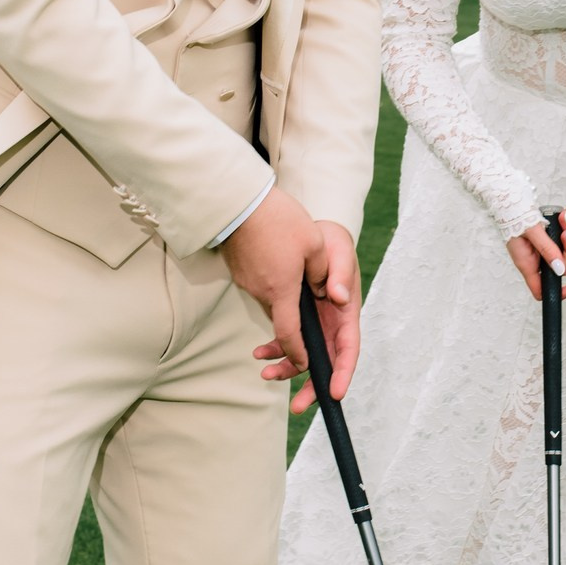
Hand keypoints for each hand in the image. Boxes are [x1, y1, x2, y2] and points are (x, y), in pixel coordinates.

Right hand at [221, 185, 323, 387]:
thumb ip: (324, 273)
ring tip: (296, 293)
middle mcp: (261, 292)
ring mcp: (248, 281)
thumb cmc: (278, 220)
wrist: (238, 200)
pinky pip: (262, 287)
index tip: (304, 364)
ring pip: (272, 302)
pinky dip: (274, 288)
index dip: (297, 354)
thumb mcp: (314, 244)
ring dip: (284, 304)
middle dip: (293, 333)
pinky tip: (282, 272)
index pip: (289, 335)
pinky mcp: (240, 270)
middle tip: (305, 341)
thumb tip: (327, 294)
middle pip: (281, 320)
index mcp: (282, 291)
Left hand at [250, 219, 360, 412]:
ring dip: (287, 369)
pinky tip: (259, 352)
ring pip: (305, 357)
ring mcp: (316, 325)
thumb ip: (340, 274)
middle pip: (327, 363)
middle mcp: (333, 324)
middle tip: (298, 407)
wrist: (313, 234)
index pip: (349, 348)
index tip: (335, 392)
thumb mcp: (339, 253)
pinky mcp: (299, 321)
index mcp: (346, 313)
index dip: (344, 372)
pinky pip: (288, 342)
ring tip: (265, 374)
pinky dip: (275, 350)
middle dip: (313, 387)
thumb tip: (341, 297)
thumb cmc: (331, 243)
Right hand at [507, 206, 565, 301]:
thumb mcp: (531, 232)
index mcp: (527, 264)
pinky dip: (564, 226)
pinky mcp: (544, 239)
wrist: (508, 199)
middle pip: (560, 266)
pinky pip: (560, 238)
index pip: (542, 290)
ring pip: (562, 250)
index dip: (559, 292)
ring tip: (564, 217)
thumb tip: (559, 268)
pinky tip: (564, 214)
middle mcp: (534, 259)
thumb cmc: (512, 216)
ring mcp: (540, 249)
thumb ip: (546, 249)